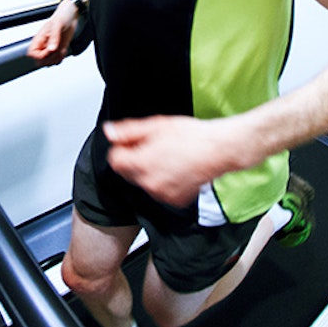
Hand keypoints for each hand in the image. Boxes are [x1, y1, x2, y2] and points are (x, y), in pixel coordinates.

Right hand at [27, 6, 75, 66]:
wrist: (71, 15)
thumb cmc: (62, 16)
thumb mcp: (58, 25)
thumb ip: (54, 37)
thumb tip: (52, 49)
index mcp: (39, 38)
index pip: (32, 54)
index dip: (41, 55)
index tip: (51, 50)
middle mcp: (43, 45)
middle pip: (40, 61)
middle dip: (50, 58)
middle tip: (58, 50)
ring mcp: (50, 49)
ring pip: (49, 63)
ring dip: (57, 58)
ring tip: (62, 48)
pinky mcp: (57, 51)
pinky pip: (56, 61)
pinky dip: (61, 57)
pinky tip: (64, 49)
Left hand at [103, 116, 242, 207]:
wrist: (218, 150)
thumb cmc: (191, 136)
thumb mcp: (156, 126)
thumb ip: (128, 131)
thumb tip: (109, 132)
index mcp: (141, 164)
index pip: (114, 160)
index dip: (122, 148)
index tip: (132, 142)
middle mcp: (149, 183)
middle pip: (127, 172)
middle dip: (134, 159)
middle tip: (154, 146)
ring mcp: (162, 194)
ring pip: (143, 182)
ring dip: (149, 171)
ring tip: (168, 157)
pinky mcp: (174, 201)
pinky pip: (159, 191)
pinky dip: (163, 182)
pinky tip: (176, 169)